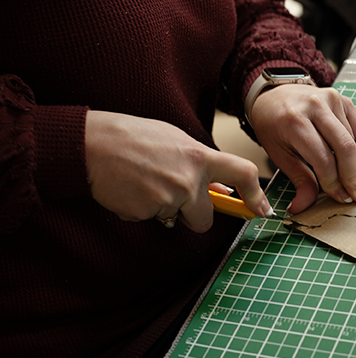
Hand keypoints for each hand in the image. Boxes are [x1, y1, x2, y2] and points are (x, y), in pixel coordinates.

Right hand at [85, 111, 271, 231]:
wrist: (92, 144)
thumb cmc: (133, 137)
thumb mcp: (176, 141)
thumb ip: (200, 164)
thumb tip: (221, 189)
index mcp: (199, 157)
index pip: (243, 173)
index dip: (256, 194)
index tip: (261, 208)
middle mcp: (188, 180)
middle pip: (205, 219)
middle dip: (193, 216)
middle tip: (173, 197)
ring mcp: (167, 199)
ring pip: (174, 219)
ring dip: (162, 208)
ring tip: (143, 182)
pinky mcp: (145, 213)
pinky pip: (150, 219)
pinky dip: (141, 209)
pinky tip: (130, 188)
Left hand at [251, 85, 355, 213]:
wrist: (273, 94)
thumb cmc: (273, 126)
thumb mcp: (279, 154)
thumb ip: (298, 179)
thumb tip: (302, 207)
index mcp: (295, 122)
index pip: (322, 158)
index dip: (334, 182)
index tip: (341, 198)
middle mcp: (315, 107)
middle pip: (343, 148)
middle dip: (353, 176)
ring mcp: (332, 100)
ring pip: (353, 140)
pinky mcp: (343, 101)